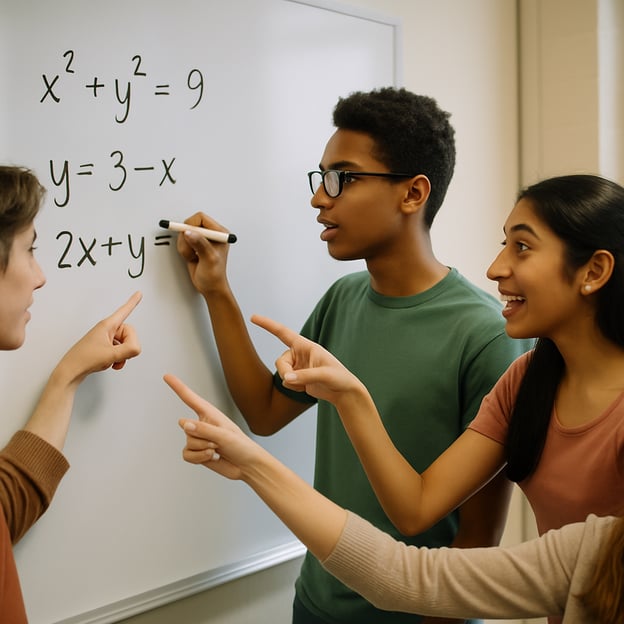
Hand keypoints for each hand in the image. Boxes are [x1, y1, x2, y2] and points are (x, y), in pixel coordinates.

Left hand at [55, 291, 141, 384]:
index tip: (139, 293)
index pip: (124, 311)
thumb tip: (137, 348)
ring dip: (123, 354)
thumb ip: (129, 349)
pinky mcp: (104, 348)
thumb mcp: (111, 355)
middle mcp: (107, 330)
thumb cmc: (84, 359)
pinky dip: (120, 359)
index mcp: (107, 326)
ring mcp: (106, 339)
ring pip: (126, 344)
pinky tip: (112, 363)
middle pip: (129, 333)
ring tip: (112, 360)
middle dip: (129, 345)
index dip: (133, 302)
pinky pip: (120, 350)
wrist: (71, 371)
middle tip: (119, 353)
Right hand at [164, 373, 262, 480]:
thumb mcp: (224, 435)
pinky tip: (213, 458)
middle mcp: (202, 424)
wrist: (247, 466)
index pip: (190, 398)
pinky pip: (187, 455)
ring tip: (218, 450)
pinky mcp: (197, 452)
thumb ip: (203, 429)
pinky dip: (198, 458)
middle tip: (219, 443)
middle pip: (188, 429)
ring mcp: (199, 438)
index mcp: (210, 414)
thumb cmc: (241, 446)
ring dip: (203, 450)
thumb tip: (182, 423)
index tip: (166, 376)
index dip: (177, 386)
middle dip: (203, 439)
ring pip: (188, 443)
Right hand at [175, 212, 230, 294]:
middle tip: (192, 250)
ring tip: (193, 256)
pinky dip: (183, 250)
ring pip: (184, 234)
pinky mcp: (194, 246)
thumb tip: (189, 232)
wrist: (210, 287)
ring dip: (184, 246)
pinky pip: (182, 242)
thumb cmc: (215, 275)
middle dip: (187, 239)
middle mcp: (211, 234)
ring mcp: (201, 240)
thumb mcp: (209, 258)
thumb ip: (200, 244)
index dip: (191, 225)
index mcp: (219, 233)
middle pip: (189, 224)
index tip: (187, 235)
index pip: (200, 218)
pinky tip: (192, 258)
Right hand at [250, 314, 364, 405]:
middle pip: (280, 361)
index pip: (283, 332)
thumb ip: (305, 376)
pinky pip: (287, 382)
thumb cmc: (339, 378)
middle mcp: (300, 354)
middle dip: (285, 372)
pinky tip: (307, 387)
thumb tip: (287, 378)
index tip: (253, 317)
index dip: (267, 324)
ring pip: (282, 372)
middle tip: (298, 382)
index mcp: (306, 346)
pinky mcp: (298, 377)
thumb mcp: (325, 375)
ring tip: (307, 384)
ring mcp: (298, 366)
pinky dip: (294, 387)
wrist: (344, 393)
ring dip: (291, 381)